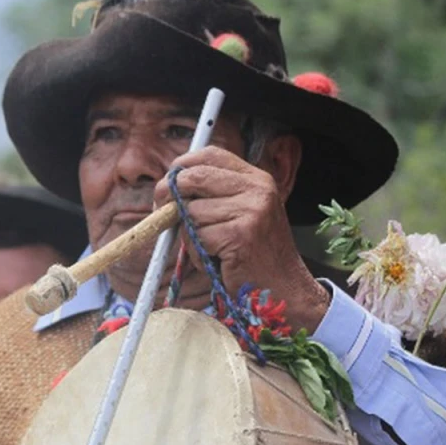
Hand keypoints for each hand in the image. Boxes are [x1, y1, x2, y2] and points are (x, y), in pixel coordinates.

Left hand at [153, 146, 328, 331]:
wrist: (283, 288)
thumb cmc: (253, 254)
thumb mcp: (239, 213)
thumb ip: (212, 196)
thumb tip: (166, 188)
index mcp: (257, 178)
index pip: (210, 155)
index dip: (182, 166)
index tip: (168, 183)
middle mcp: (257, 189)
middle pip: (194, 178)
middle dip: (169, 195)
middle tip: (162, 213)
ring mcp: (251, 210)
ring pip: (191, 211)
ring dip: (190, 235)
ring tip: (212, 249)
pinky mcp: (241, 234)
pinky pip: (197, 237)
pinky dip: (198, 252)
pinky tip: (218, 260)